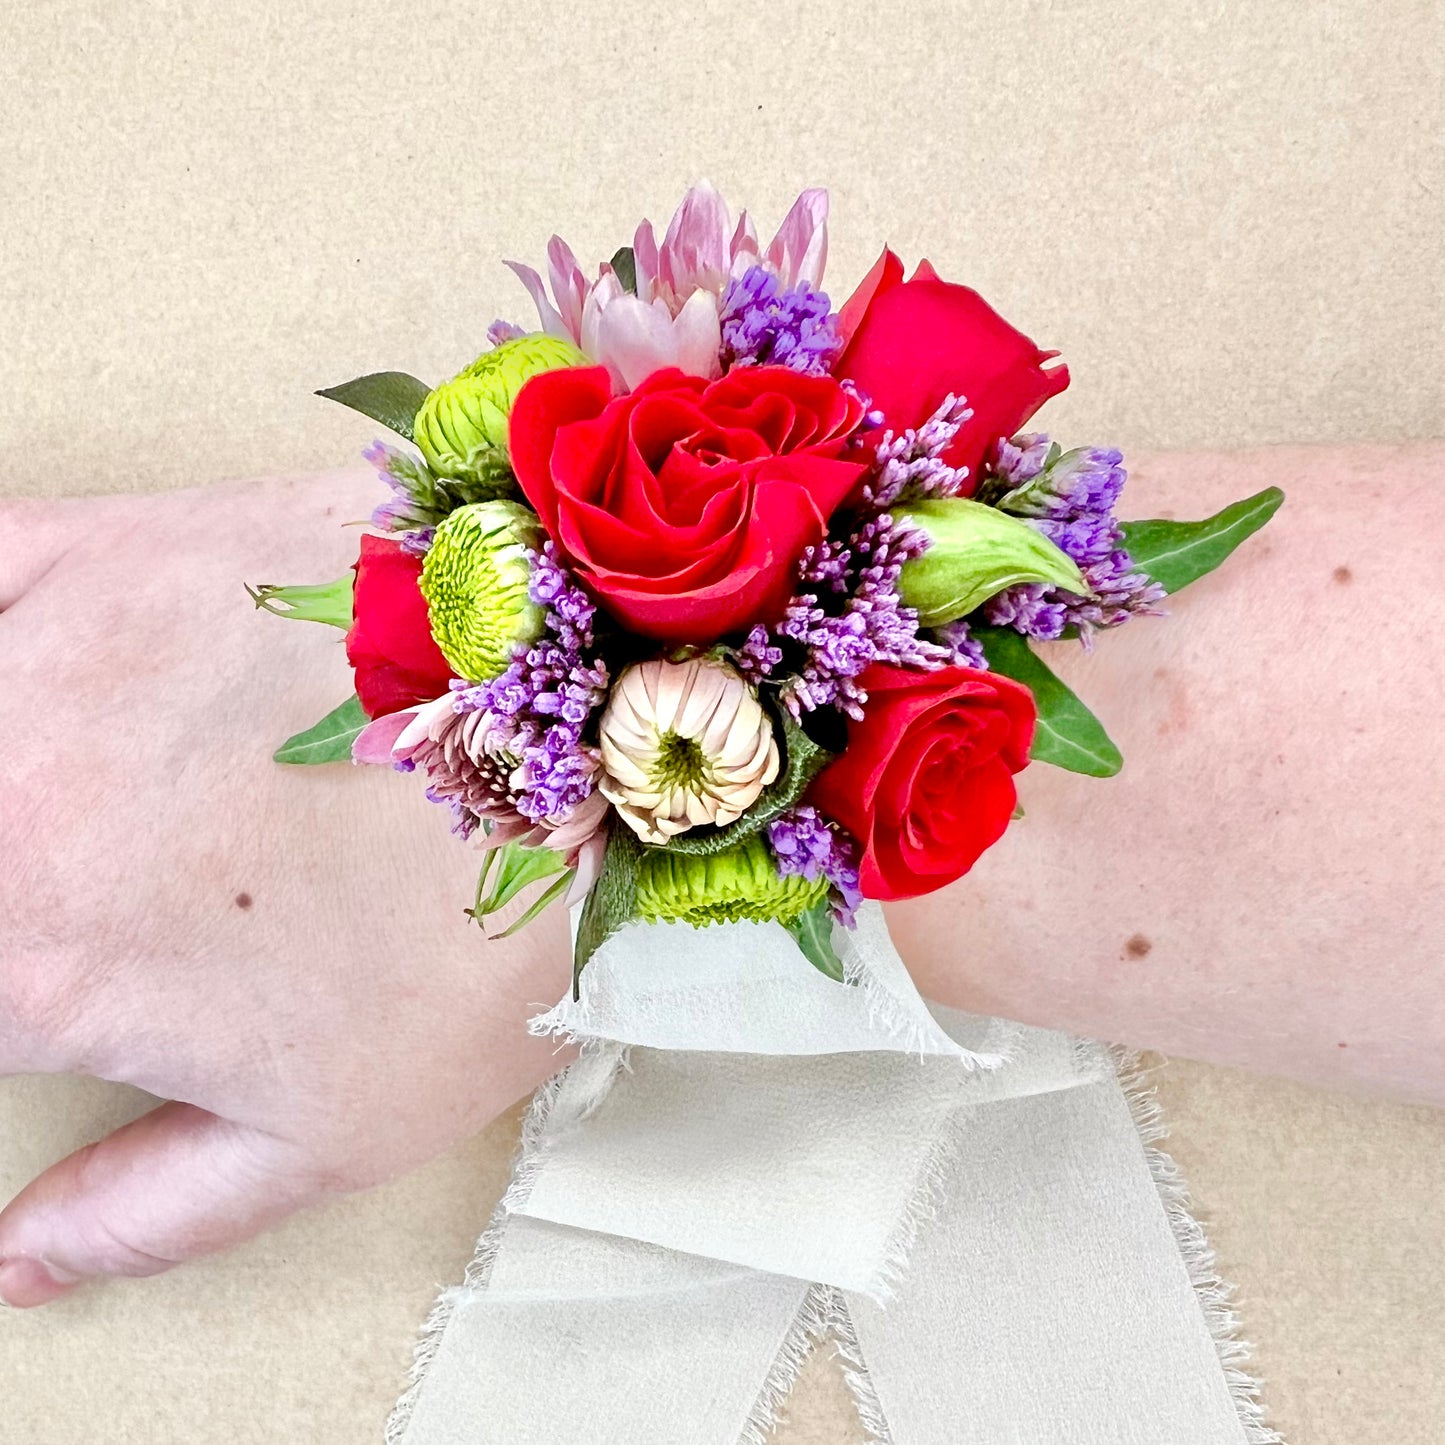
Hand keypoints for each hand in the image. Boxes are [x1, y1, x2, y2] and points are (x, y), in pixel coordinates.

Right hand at [0, 474, 572, 1306]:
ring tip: (90, 803)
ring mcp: (48, 655)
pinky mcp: (116, 543)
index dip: (13, 1000)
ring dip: (9, 774)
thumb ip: (145, 1211)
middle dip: (19, 885)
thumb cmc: (487, 936)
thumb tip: (18, 1261)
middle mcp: (8, 803)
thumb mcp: (336, 1132)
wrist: (587, 735)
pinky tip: (43, 676)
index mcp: (38, 964)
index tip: (60, 978)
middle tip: (109, 885)